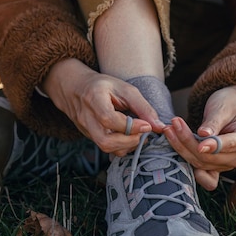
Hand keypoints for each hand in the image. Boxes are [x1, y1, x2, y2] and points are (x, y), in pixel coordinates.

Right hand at [41, 58, 165, 155]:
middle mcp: (86, 117)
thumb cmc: (102, 86)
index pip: (109, 119)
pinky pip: (105, 148)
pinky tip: (127, 136)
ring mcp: (85, 129)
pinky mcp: (88, 136)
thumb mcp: (125, 89)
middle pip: (105, 141)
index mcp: (94, 98)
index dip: (130, 126)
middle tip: (141, 133)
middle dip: (129, 142)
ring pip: (105, 148)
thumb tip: (159, 126)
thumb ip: (143, 107)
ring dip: (126, 146)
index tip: (146, 126)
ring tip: (136, 135)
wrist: (76, 88)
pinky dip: (120, 146)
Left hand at [164, 85, 235, 189]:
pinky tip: (175, 151)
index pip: (229, 145)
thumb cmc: (228, 105)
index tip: (199, 144)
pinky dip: (187, 166)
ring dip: (182, 149)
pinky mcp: (215, 168)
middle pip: (209, 157)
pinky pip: (202, 176)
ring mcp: (227, 165)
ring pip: (200, 163)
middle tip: (172, 125)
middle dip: (187, 142)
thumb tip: (203, 134)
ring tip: (169, 130)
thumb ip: (213, 122)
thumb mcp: (222, 108)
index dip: (213, 146)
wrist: (231, 109)